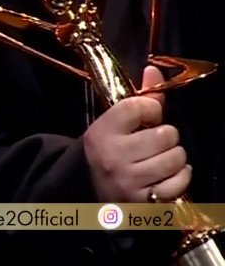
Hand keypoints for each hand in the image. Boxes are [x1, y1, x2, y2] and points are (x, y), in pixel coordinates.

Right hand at [82, 66, 190, 202]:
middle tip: (155, 141)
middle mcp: (113, 157)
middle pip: (165, 134)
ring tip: (162, 158)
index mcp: (101, 132)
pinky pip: (180, 182)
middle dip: (166, 136)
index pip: (139, 106)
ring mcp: (128, 181)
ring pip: (176, 158)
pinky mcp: (143, 201)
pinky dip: (180, 177)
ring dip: (175, 157)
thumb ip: (138, 98)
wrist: (90, 188)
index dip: (150, 109)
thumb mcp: (114, 123)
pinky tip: (168, 174)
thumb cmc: (107, 149)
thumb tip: (154, 69)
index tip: (146, 117)